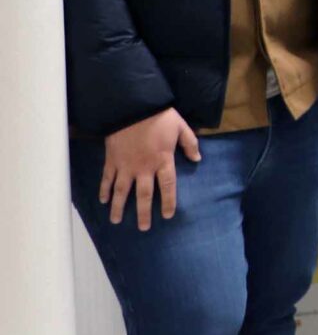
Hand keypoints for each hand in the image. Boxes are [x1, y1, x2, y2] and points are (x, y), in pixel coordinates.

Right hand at [101, 107, 199, 230]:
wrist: (132, 106)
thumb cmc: (159, 117)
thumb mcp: (181, 127)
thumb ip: (190, 144)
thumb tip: (197, 159)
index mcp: (162, 161)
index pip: (167, 187)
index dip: (168, 202)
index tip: (167, 215)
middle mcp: (143, 168)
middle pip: (144, 195)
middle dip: (143, 212)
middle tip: (143, 228)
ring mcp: (125, 165)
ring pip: (122, 191)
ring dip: (119, 207)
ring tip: (116, 221)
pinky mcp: (112, 160)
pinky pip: (107, 178)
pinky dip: (104, 189)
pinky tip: (103, 200)